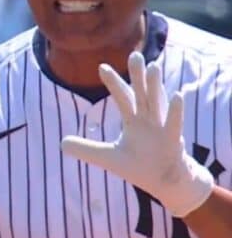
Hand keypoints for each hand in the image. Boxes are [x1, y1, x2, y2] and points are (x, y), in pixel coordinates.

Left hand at [62, 52, 213, 216]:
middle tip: (134, 55)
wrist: (165, 183)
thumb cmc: (139, 166)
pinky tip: (176, 95)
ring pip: (157, 103)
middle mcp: (148, 119)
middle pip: (141, 94)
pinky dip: (175, 111)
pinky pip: (174, 124)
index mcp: (133, 120)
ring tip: (153, 66)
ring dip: (155, 86)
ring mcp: (162, 128)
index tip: (102, 66)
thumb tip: (61, 143)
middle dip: (137, 75)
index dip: (113, 83)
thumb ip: (87, 149)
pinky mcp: (173, 141)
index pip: (122, 97)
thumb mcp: (109, 158)